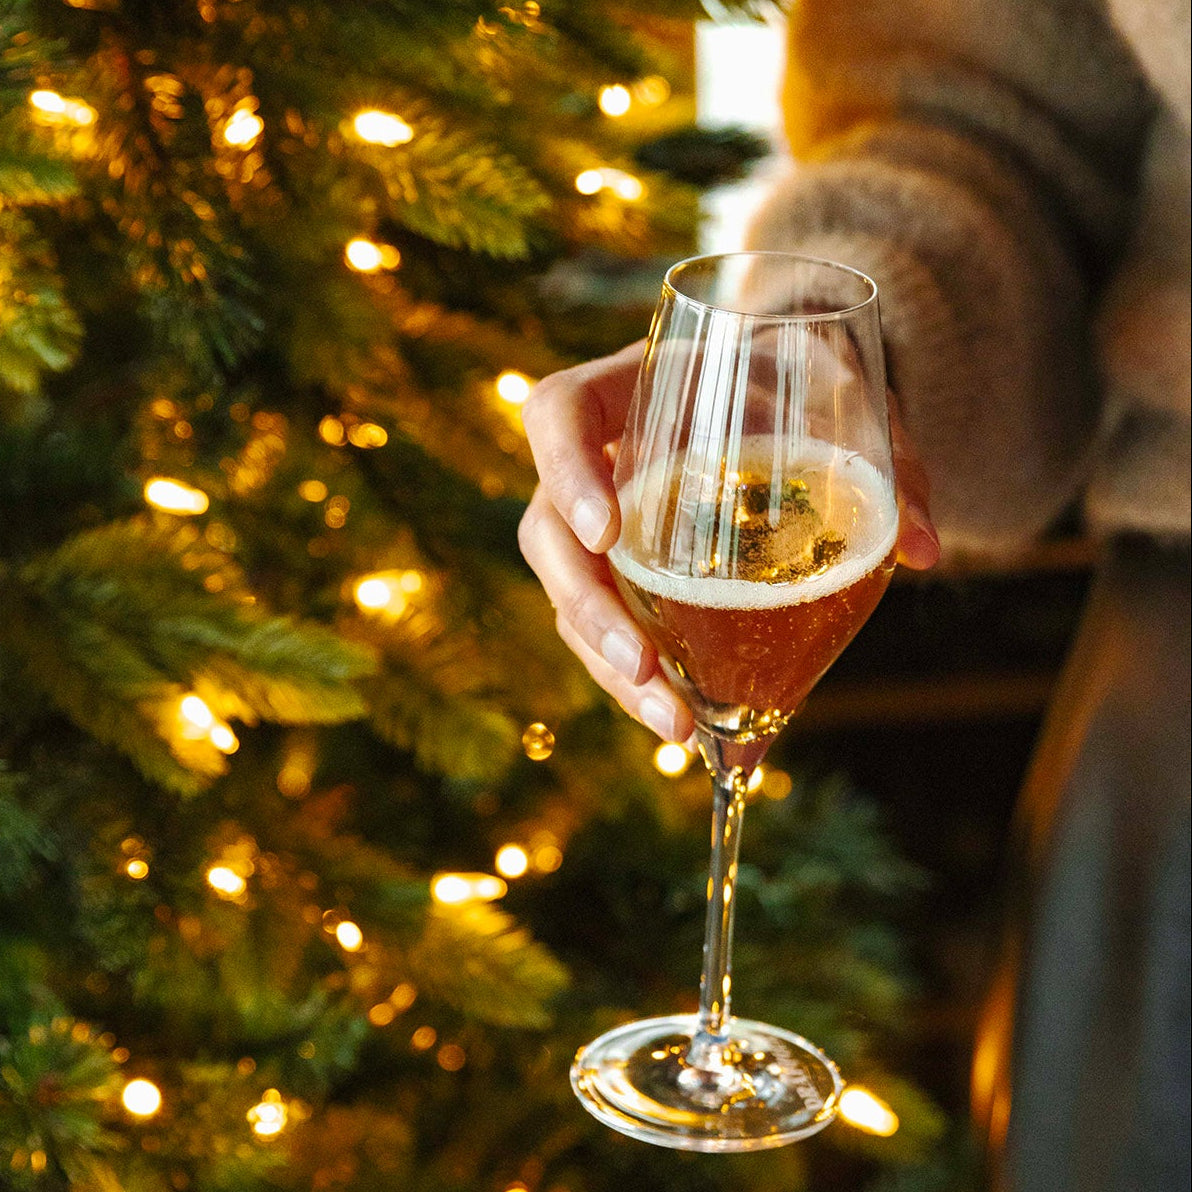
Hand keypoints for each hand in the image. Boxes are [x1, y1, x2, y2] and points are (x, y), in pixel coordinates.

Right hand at [518, 342, 939, 742]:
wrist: (786, 395)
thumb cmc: (803, 381)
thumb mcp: (849, 396)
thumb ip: (887, 455)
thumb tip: (925, 549)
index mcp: (633, 389)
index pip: (559, 413)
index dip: (566, 471)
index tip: (606, 534)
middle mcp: (603, 459)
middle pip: (545, 533)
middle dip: (586, 609)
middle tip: (642, 667)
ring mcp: (606, 522)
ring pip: (570, 598)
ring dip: (610, 668)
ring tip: (675, 725)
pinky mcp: (628, 573)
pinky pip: (611, 627)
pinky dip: (641, 679)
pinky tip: (686, 722)